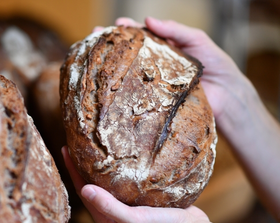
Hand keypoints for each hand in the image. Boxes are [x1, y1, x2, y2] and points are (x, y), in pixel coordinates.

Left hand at [62, 146, 272, 222]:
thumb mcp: (133, 220)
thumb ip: (109, 207)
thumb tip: (85, 189)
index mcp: (106, 218)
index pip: (82, 189)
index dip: (72, 169)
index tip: (65, 148)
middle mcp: (113, 210)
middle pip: (91, 182)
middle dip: (81, 163)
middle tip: (76, 141)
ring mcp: (126, 203)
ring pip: (107, 179)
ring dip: (99, 163)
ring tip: (94, 142)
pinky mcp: (139, 196)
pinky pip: (124, 178)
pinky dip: (118, 165)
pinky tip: (121, 152)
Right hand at [105, 17, 256, 122]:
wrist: (227, 95)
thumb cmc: (215, 65)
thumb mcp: (196, 39)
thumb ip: (174, 29)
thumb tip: (149, 20)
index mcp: (163, 49)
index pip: (141, 36)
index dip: (126, 30)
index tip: (115, 24)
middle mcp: (154, 66)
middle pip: (129, 54)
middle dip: (111, 45)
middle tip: (95, 37)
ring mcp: (152, 83)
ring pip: (128, 74)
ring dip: (111, 66)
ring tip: (96, 58)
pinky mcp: (154, 101)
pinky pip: (136, 94)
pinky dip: (121, 90)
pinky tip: (109, 86)